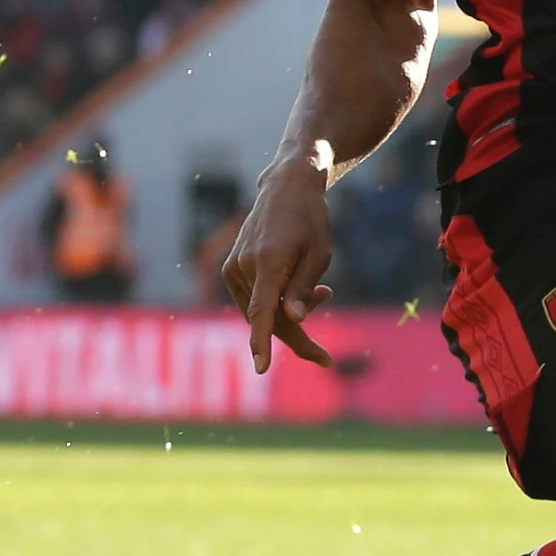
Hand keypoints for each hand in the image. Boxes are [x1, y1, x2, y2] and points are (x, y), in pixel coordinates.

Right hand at [220, 158, 338, 371]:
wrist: (286, 186)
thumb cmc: (310, 218)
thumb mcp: (320, 253)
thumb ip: (304, 288)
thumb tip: (294, 321)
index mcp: (268, 261)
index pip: (262, 311)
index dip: (261, 342)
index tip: (260, 368)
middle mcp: (244, 266)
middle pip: (266, 318)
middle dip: (296, 336)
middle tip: (325, 357)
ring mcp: (234, 267)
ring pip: (261, 311)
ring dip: (290, 313)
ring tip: (323, 291)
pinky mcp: (231, 268)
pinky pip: (254, 299)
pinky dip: (276, 302)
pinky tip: (303, 286)